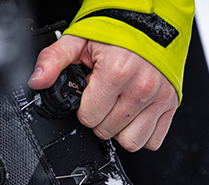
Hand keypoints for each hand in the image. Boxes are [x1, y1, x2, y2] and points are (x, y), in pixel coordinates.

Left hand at [28, 35, 177, 151]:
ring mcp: (158, 97)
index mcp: (116, 72)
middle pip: (107, 131)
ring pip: (130, 142)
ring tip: (117, 109)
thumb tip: (37, 81)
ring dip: (119, 130)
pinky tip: (134, 115)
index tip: (89, 94)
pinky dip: (142, 133)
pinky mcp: (171, 104)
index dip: (83, 108)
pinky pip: (153, 140)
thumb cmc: (118, 28)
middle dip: (99, 118)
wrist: (152, 18)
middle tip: (103, 98)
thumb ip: (53, 60)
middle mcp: (141, 87)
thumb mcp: (78, 39)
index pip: (88, 117)